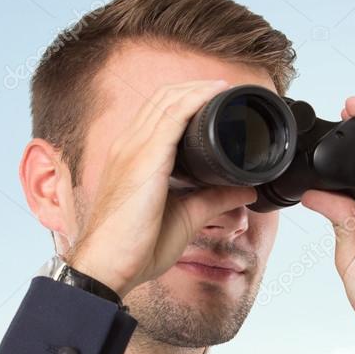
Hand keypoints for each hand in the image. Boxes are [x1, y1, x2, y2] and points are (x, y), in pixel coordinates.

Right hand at [64, 79, 257, 297]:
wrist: (109, 267)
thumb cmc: (136, 247)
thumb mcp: (186, 217)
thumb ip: (214, 199)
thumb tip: (245, 189)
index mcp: (132, 156)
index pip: (159, 113)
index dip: (187, 99)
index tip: (217, 99)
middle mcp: (128, 146)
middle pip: (164, 99)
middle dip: (195, 88)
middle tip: (227, 89)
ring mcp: (132, 149)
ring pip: (168, 101)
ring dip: (198, 89)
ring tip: (225, 87)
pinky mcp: (143, 159)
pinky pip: (172, 117)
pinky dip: (195, 100)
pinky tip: (215, 94)